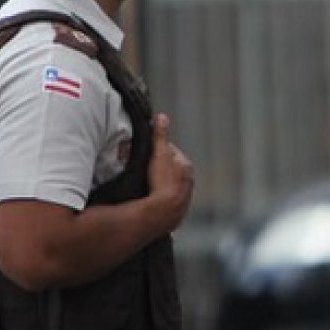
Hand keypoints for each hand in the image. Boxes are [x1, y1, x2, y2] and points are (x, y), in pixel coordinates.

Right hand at [147, 113, 193, 230]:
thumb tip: (162, 117)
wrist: (163, 212)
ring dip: (158, 182)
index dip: (157, 149)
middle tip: (141, 167)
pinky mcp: (175, 211)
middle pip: (170, 168)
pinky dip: (158, 197)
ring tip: (143, 182)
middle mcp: (188, 181)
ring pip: (168, 184)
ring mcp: (183, 197)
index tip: (145, 150)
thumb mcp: (159, 154)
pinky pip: (165, 200)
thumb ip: (160, 136)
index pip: (170, 151)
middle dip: (157, 166)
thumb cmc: (162, 182)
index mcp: (185, 166)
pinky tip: (149, 198)